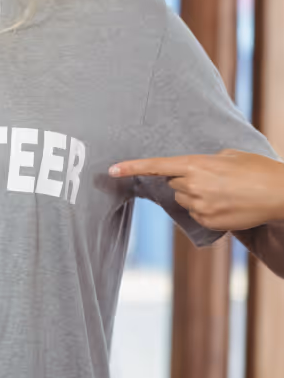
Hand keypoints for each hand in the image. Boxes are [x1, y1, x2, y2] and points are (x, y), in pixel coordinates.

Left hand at [111, 150, 283, 230]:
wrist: (281, 194)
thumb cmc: (258, 169)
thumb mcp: (228, 155)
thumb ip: (205, 160)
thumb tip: (194, 168)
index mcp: (195, 164)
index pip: (155, 166)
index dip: (131, 167)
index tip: (110, 170)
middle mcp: (193, 185)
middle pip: (172, 183)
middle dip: (185, 180)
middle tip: (212, 178)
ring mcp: (200, 206)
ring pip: (184, 200)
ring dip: (195, 195)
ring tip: (224, 192)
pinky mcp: (209, 223)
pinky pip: (196, 214)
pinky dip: (206, 210)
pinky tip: (226, 205)